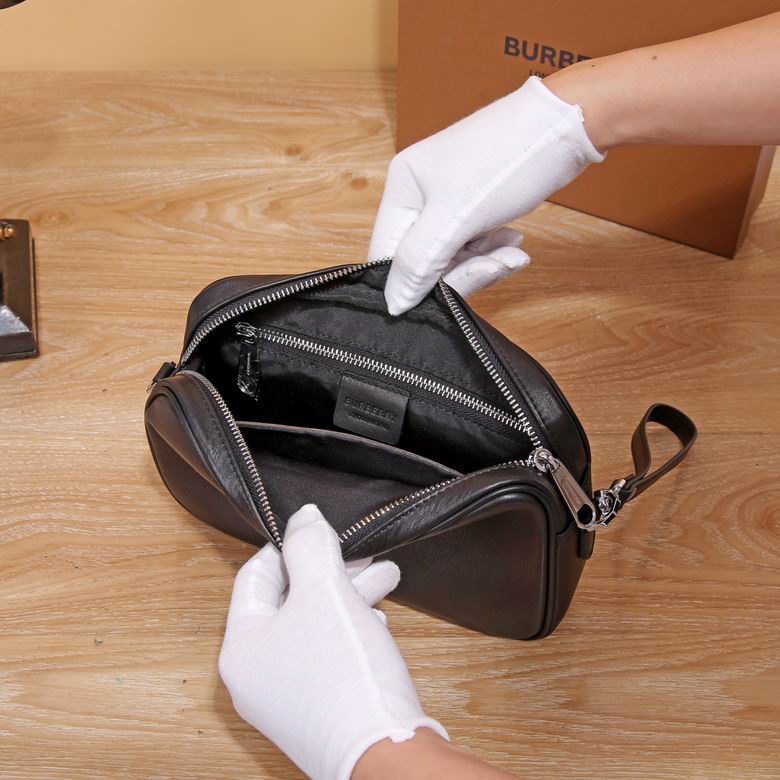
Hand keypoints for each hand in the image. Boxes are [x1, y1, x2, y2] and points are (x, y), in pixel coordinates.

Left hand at [218, 504, 447, 779]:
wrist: (385, 752)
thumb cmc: (346, 676)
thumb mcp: (325, 591)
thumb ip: (310, 546)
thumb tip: (303, 517)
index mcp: (242, 646)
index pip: (255, 576)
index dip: (288, 546)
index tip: (319, 531)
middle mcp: (257, 675)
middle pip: (288, 601)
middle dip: (330, 571)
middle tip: (362, 555)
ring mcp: (286, 697)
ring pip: (312, 627)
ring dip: (347, 597)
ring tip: (383, 580)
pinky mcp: (317, 710)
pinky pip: (325, 654)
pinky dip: (350, 629)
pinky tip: (377, 624)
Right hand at [369, 76, 603, 313]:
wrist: (569, 125)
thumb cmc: (509, 159)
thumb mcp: (456, 218)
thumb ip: (419, 262)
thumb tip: (393, 304)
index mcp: (402, 189)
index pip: (387, 256)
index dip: (411, 283)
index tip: (444, 295)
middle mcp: (420, 195)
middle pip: (423, 260)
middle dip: (461, 271)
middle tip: (495, 268)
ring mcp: (449, 200)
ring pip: (452, 257)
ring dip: (484, 263)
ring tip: (513, 253)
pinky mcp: (476, 205)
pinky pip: (474, 245)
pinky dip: (494, 250)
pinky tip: (514, 242)